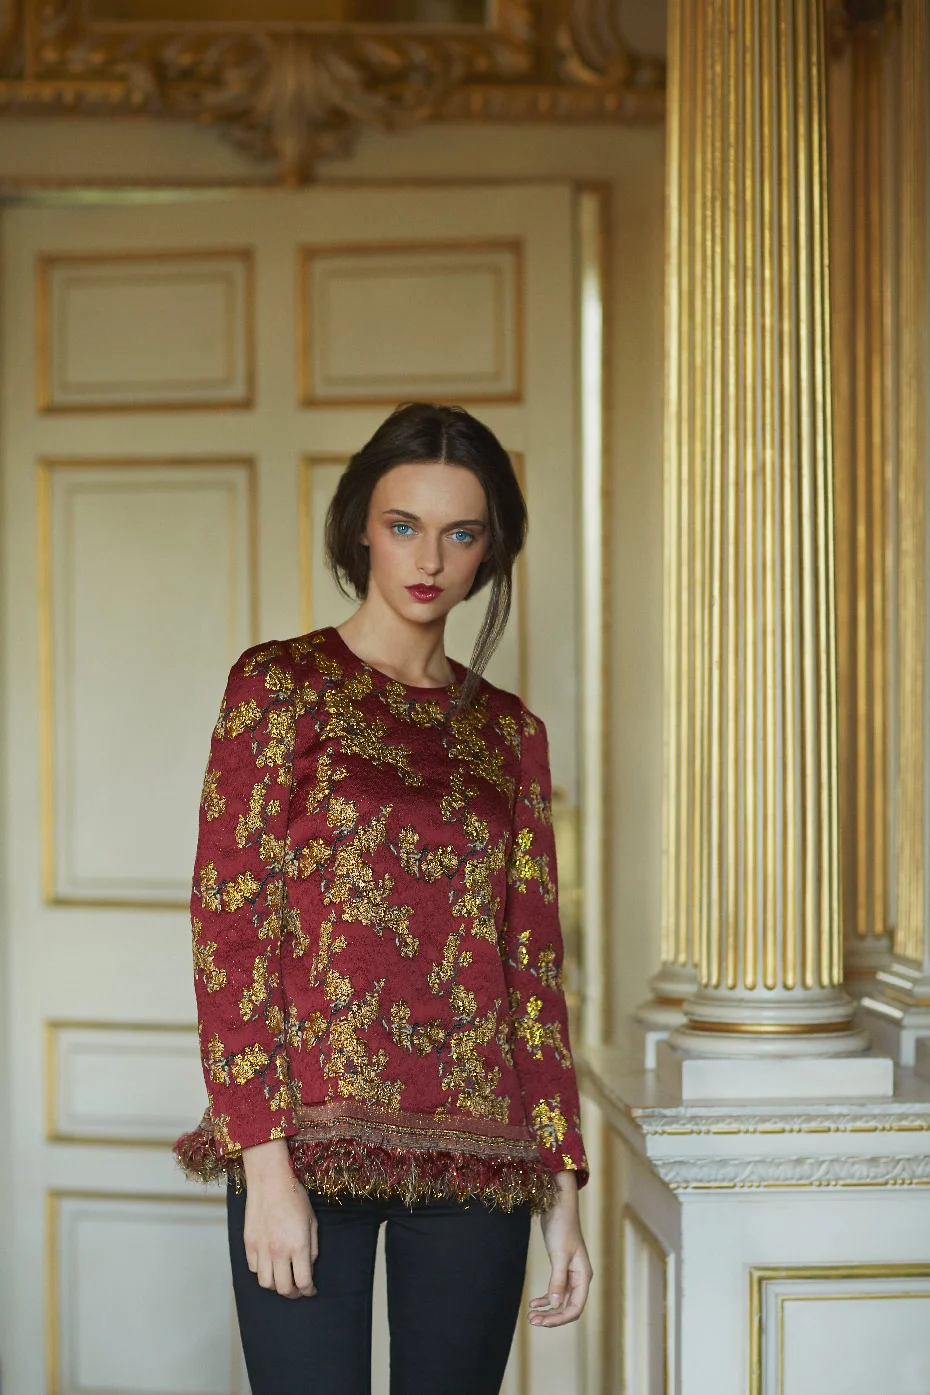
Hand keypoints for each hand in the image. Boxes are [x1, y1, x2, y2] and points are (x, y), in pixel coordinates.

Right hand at [241, 1139, 317, 1298]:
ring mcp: (261, 1249)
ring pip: (266, 1283)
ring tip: (283, 1280)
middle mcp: (278, 1251)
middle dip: (294, 1294)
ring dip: (276, 1286)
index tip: (311, 1291)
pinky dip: (262, 1272)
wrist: (270, 1181)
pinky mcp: (248, 1244)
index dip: (309, 1291)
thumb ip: (312, 1248)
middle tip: (299, 1290)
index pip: (303, 1282)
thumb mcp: (312, 1221)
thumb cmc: (294, 1197)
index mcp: (298, 1246)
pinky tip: (269, 1265)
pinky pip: (254, 1269)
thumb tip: (308, 1267)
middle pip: (284, 1289)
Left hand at [528, 1171, 592, 1326]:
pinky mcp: (561, 1267)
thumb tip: (555, 1305)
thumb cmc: (562, 1227)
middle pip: (568, 1307)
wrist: (558, 1205)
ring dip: (547, 1309)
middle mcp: (579, 1277)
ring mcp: (570, 1273)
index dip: (560, 1318)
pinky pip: (555, 1290)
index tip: (542, 1321)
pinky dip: (545, 1298)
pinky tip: (534, 1302)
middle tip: (533, 1320)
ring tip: (531, 1315)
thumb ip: (558, 1280)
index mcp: (583, 1276)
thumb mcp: (559, 1254)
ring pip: (560, 1300)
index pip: (575, 1307)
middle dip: (551, 1316)